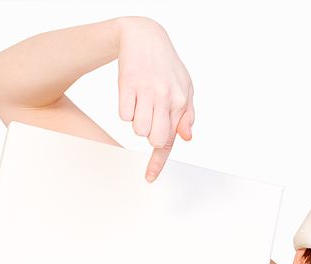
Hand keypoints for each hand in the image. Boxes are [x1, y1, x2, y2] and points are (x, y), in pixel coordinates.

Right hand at [116, 17, 194, 182]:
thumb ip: (186, 114)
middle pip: (153, 139)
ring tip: (141, 102)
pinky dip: (125, 110)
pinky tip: (131, 94)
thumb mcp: (184, 87)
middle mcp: (165, 97)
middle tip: (150, 117)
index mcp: (180, 101)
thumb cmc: (166, 65)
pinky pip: (123, 115)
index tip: (149, 178)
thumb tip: (187, 137)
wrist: (143, 37)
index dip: (158, 162)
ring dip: (137, 122)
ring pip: (137, 129)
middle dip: (150, 135)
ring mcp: (146, 92)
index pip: (171, 140)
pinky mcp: (127, 86)